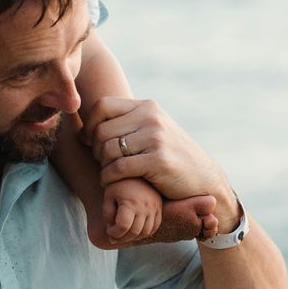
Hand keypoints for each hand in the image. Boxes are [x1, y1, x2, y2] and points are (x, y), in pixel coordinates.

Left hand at [84, 98, 233, 218]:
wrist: (203, 179)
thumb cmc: (170, 158)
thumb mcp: (151, 132)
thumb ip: (126, 124)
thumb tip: (84, 128)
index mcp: (147, 106)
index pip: (102, 105)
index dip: (89, 125)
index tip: (90, 142)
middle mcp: (151, 117)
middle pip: (102, 130)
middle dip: (96, 150)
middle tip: (104, 163)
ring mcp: (156, 137)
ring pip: (108, 149)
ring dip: (102, 166)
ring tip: (109, 174)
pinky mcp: (158, 160)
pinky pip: (118, 168)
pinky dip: (109, 178)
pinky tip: (113, 183)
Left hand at [101, 177, 164, 245]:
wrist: (137, 169)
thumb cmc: (119, 182)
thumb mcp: (108, 195)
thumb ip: (107, 213)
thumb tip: (112, 229)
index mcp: (131, 202)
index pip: (123, 226)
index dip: (113, 232)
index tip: (108, 230)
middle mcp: (146, 206)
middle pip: (134, 232)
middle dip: (121, 238)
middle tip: (113, 235)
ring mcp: (155, 208)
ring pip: (145, 232)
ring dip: (133, 237)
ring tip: (123, 234)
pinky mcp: (159, 208)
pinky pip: (154, 227)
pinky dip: (144, 233)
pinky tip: (135, 230)